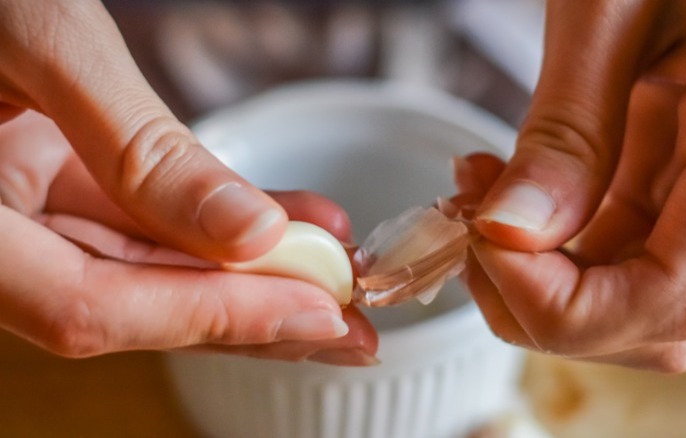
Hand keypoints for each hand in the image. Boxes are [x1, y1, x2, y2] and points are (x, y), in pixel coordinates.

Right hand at [0, 1, 376, 364]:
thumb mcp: (49, 47)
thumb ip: (139, 146)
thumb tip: (249, 231)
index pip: (90, 307)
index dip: (212, 317)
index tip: (313, 311)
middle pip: (136, 306)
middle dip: (252, 315)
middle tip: (348, 324)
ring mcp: (27, 213)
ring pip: (151, 267)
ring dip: (249, 271)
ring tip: (336, 271)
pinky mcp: (56, 182)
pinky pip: (144, 217)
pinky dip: (216, 220)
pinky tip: (287, 221)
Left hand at [467, 0, 685, 371]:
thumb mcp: (610, 9)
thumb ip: (569, 127)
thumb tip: (511, 233)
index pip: (673, 301)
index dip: (563, 307)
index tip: (481, 244)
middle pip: (653, 323)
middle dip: (539, 302)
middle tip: (468, 228)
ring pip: (633, 297)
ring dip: (538, 273)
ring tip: (478, 195)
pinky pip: (625, 250)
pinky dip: (555, 244)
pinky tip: (509, 191)